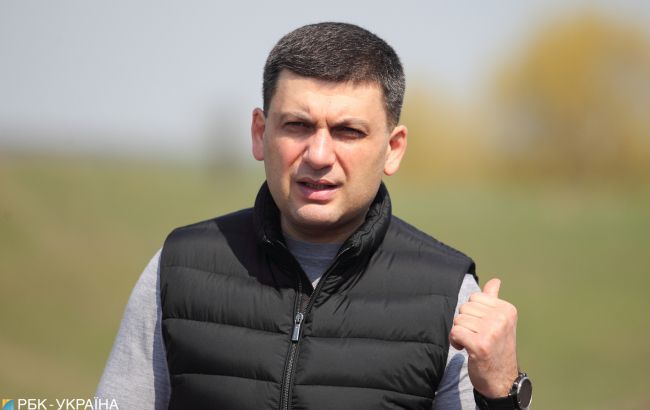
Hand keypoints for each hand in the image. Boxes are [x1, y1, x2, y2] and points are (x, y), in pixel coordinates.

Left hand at [449, 278, 518, 397]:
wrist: (502, 381)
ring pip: (458, 320)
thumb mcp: (500, 322)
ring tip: (472, 343)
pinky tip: (465, 349)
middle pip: (465, 308)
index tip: (481, 326)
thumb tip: (495, 280)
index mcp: (507, 310)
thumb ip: (494, 300)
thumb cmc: (497, 349)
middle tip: (476, 337)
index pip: (475, 297)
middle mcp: (502, 319)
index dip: (472, 312)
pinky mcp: (480, 345)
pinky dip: (455, 341)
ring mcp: (491, 331)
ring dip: (460, 333)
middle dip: (465, 323)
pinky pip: (455, 332)